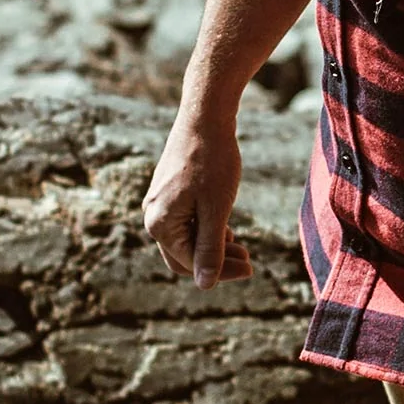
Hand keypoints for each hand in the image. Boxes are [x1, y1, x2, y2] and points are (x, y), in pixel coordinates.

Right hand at [143, 112, 252, 287]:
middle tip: (249, 262)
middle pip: (184, 255)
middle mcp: (153, 215)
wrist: (205, 117)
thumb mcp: (216, 209)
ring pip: (186, 238)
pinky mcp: (169, 192)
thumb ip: (211, 249)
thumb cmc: (213, 161)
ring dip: (213, 247)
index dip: (221, 271)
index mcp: (160, 224)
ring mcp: (159, 203)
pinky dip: (206, 229)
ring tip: (242, 247)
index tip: (250, 268)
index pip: (190, 263)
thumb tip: (205, 286)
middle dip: (216, 262)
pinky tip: (227, 230)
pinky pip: (186, 222)